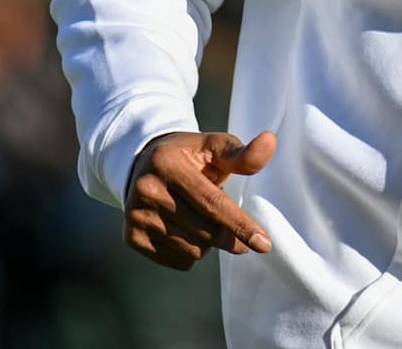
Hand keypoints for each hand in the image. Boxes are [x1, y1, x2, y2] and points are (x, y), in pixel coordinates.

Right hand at [124, 130, 276, 269]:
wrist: (144, 166)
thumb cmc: (190, 157)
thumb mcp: (215, 147)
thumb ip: (243, 153)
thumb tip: (270, 141)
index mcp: (167, 164)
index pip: (211, 202)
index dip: (240, 225)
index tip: (264, 245)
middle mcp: (146, 191)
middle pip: (204, 231)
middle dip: (229, 236)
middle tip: (241, 237)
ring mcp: (135, 217)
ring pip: (192, 250)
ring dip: (209, 243)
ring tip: (203, 220)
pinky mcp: (131, 238)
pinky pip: (178, 260)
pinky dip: (192, 251)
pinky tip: (187, 230)